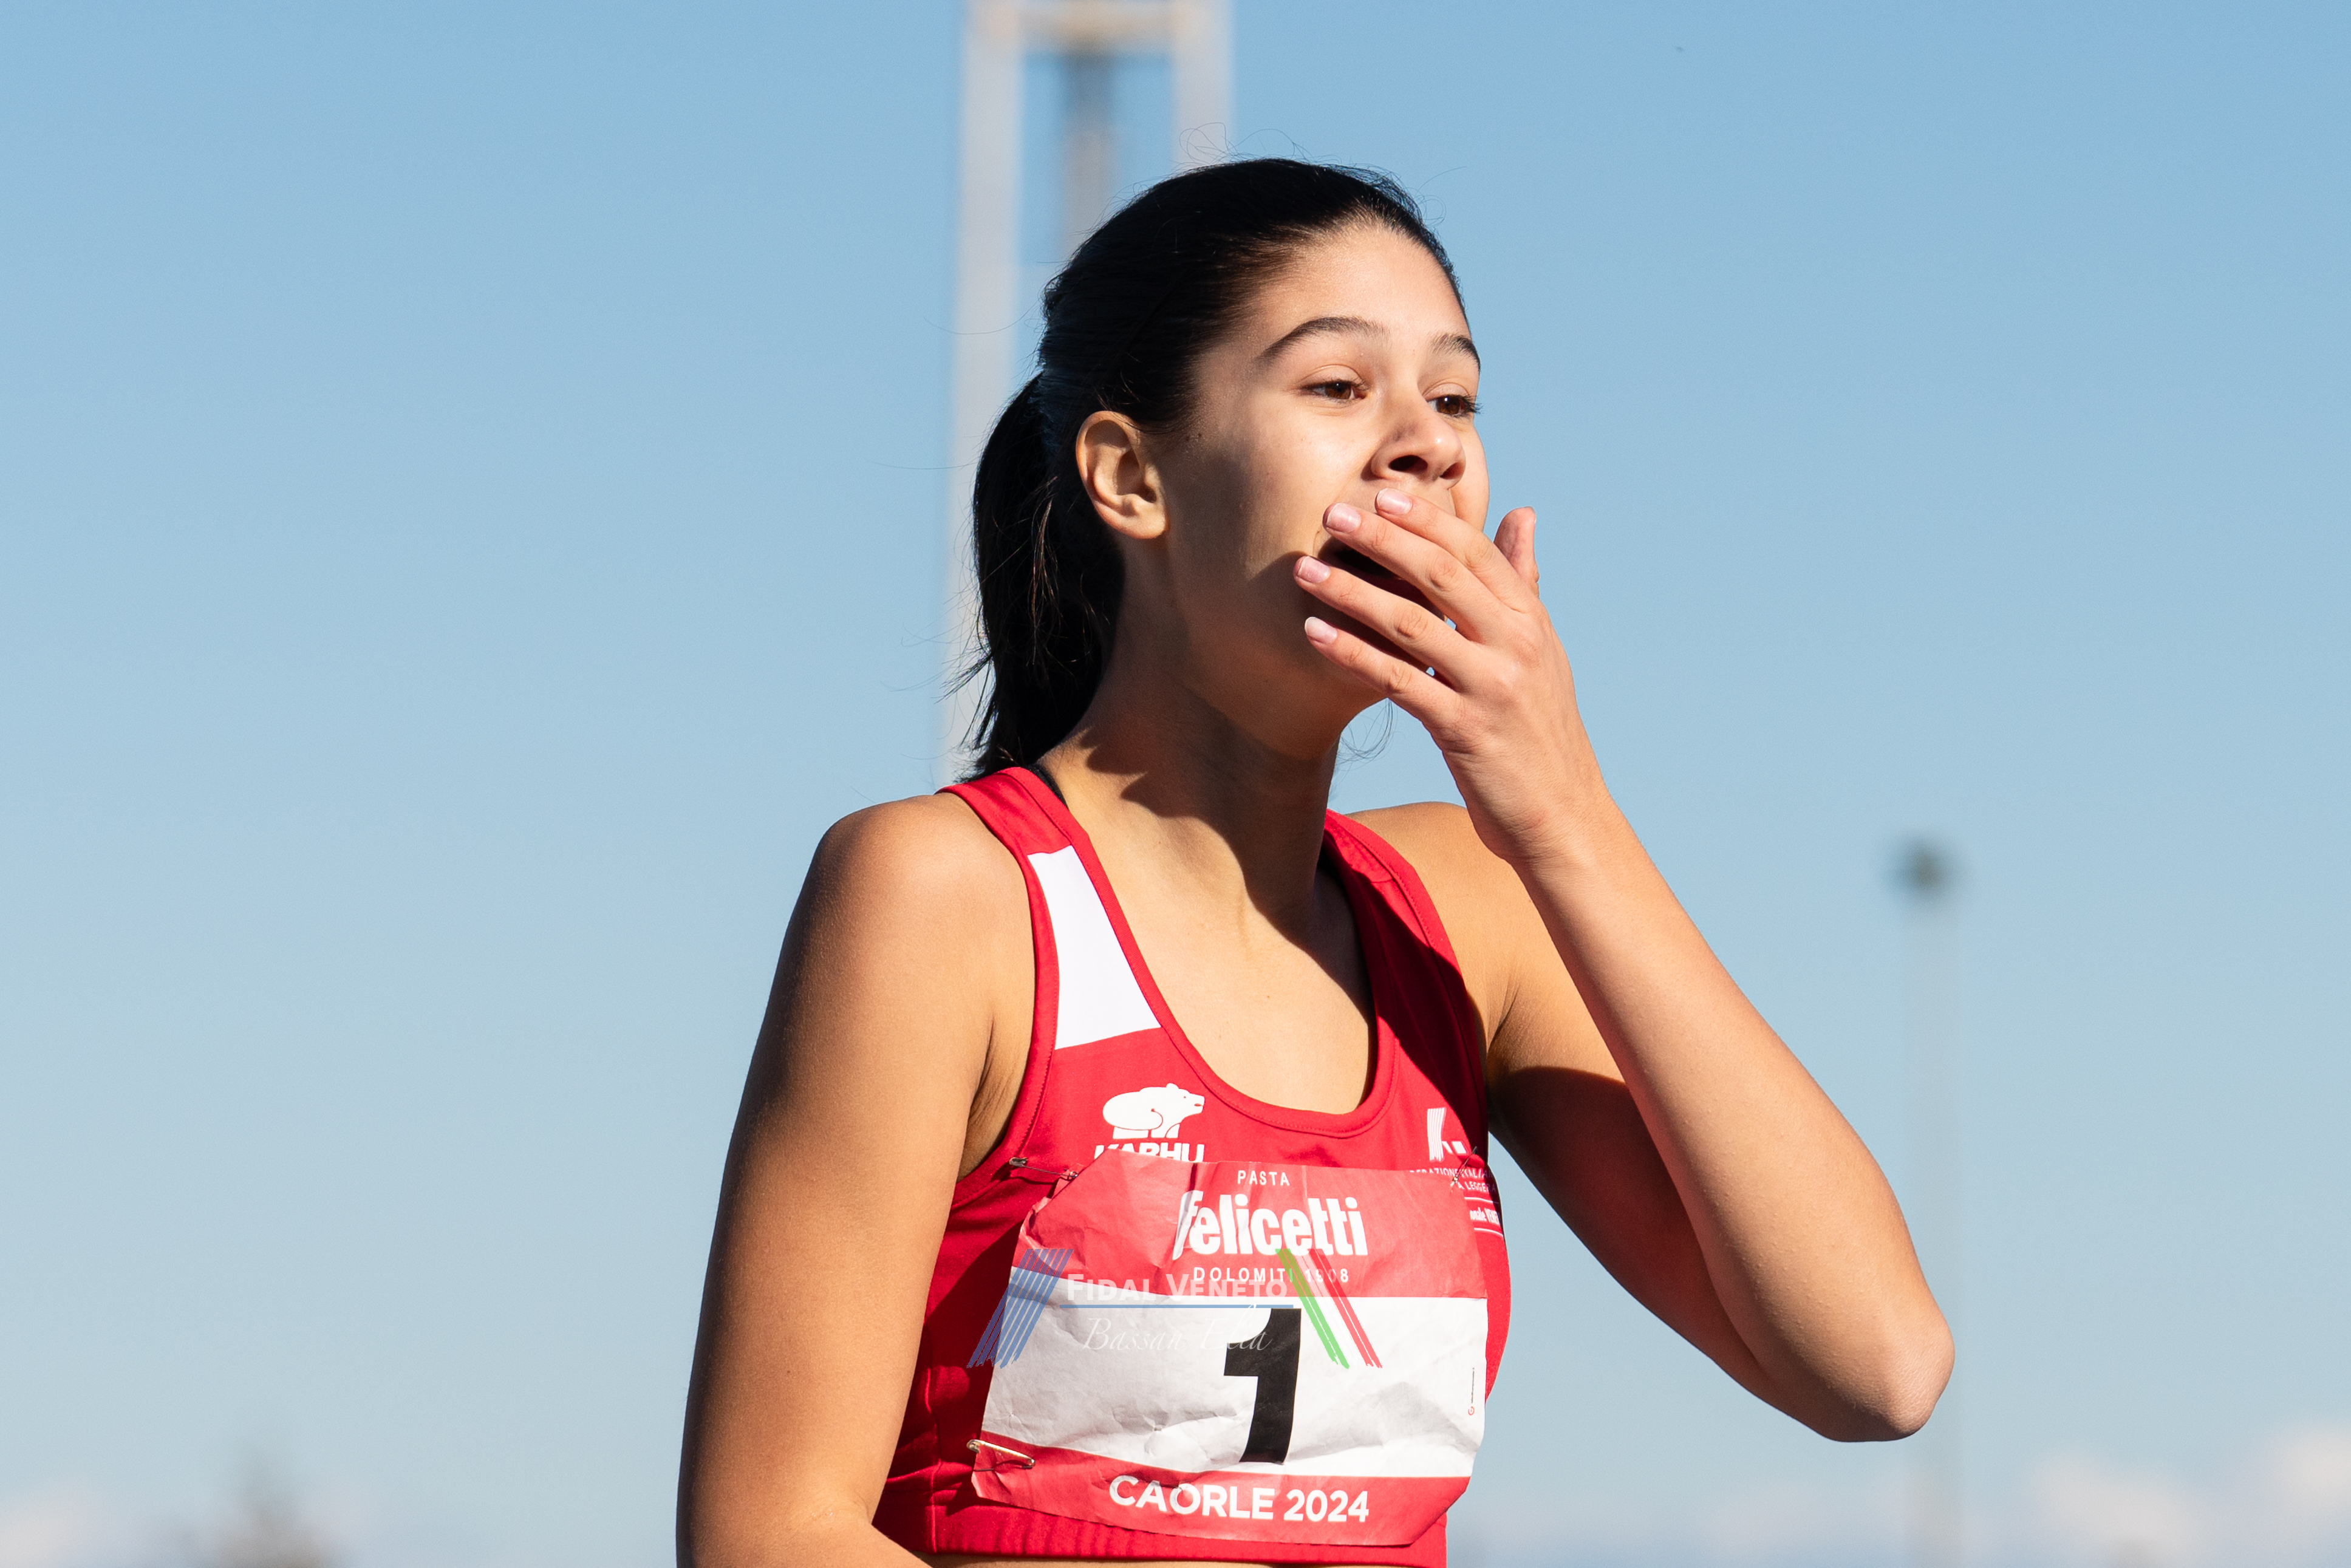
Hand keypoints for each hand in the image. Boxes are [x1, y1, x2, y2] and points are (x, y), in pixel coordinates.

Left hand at [1293, 487, 1602, 865]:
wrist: (1563, 815)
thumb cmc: (1539, 730)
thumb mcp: (1542, 650)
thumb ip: (1523, 581)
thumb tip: (1523, 512)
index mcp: (1531, 620)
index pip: (1476, 553)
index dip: (1428, 520)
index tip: (1382, 494)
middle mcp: (1516, 645)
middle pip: (1442, 576)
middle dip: (1385, 540)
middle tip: (1334, 513)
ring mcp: (1492, 687)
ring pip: (1414, 625)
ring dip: (1354, 594)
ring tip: (1306, 571)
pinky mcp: (1465, 731)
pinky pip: (1399, 682)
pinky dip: (1354, 655)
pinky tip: (1315, 636)